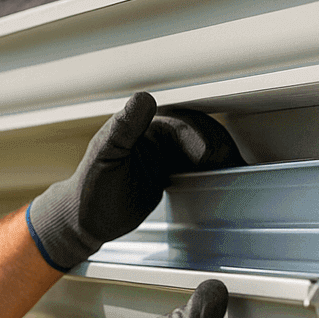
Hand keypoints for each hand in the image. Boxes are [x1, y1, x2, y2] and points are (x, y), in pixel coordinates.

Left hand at [27, 91, 243, 271]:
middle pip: (197, 133)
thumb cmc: (89, 189)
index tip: (208, 152)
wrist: (86, 219)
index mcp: (140, 127)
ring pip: (201, 147)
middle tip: (227, 162)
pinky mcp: (169, 172)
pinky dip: (213, 169)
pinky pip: (197, 164)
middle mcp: (155, 136)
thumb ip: (124, 129)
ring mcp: (164, 155)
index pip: (177, 124)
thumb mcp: (106, 158)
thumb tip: (143, 98)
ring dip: (219, 155)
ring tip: (232, 168)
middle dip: (216, 145)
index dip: (197, 135)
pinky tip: (225, 176)